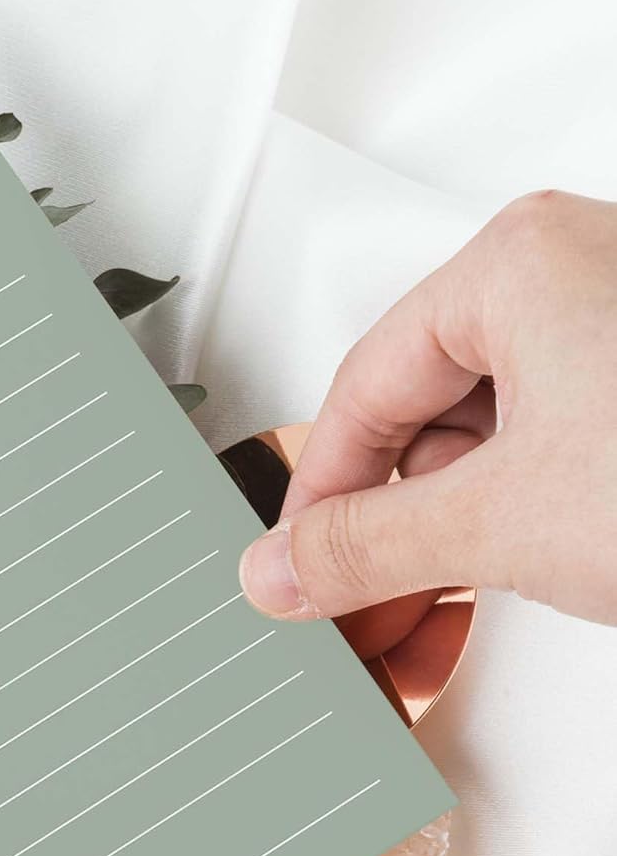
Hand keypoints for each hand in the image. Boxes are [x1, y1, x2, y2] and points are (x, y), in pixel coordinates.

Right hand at [239, 189, 616, 629]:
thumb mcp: (505, 520)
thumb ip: (367, 548)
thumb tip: (282, 568)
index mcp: (516, 262)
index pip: (361, 391)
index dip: (320, 495)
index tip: (300, 563)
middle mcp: (572, 271)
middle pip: (424, 412)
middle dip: (405, 516)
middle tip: (383, 592)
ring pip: (493, 435)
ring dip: (472, 522)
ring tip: (480, 585)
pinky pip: (559, 441)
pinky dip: (537, 510)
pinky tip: (548, 562)